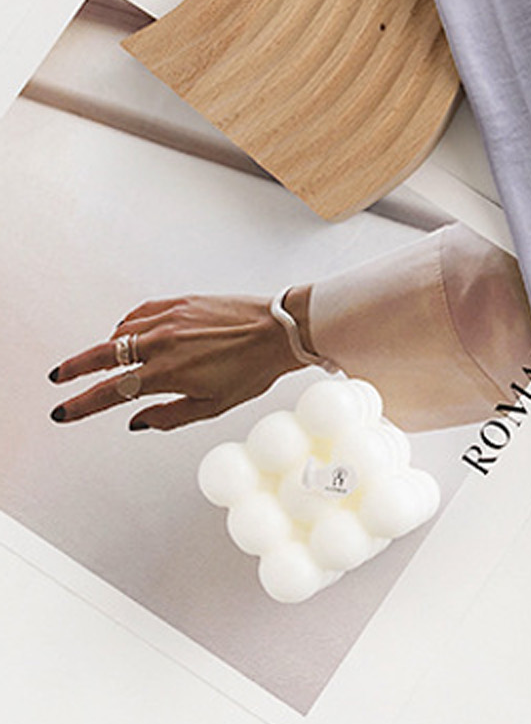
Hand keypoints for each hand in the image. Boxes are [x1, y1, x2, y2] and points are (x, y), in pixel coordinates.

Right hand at [48, 289, 314, 430]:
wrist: (281, 330)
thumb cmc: (254, 370)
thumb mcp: (214, 406)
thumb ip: (169, 416)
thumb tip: (136, 421)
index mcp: (167, 374)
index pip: (110, 393)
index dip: (81, 405)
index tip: (63, 411)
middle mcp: (162, 343)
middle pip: (101, 356)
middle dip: (74, 369)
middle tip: (57, 378)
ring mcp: (169, 318)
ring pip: (120, 334)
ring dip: (106, 349)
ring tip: (103, 361)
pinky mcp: (180, 302)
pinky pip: (140, 314)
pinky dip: (128, 326)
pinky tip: (129, 334)